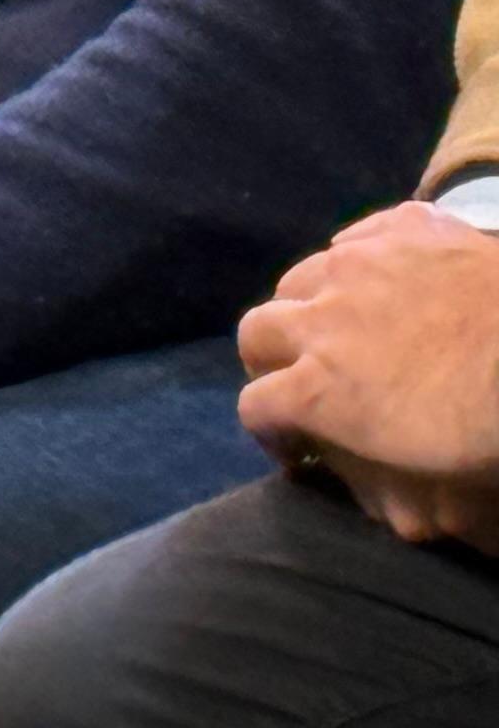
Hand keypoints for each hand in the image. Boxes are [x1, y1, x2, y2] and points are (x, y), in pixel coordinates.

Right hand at [241, 202, 498, 506]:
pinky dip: (359, 263)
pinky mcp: (402, 227)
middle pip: (256, 333)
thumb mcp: (447, 500)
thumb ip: (389, 502)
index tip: (297, 447)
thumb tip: (369, 500)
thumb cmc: (496, 428)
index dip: (270, 431)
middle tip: (305, 379)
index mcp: (319, 389)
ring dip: (309, 308)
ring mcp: (357, 262)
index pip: (255, 407)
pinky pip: (355, 240)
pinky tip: (386, 282)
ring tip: (346, 327)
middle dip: (271, 362)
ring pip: (298, 278)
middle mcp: (319, 318)